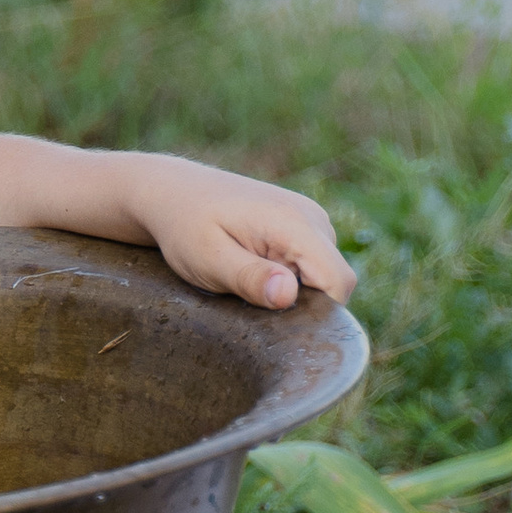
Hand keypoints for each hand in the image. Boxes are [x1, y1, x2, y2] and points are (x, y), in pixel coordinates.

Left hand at [131, 160, 351, 312]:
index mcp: (294, 223)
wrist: (173, 192)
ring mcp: (310, 219)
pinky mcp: (303, 226)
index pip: (338, 281)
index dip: (319, 314)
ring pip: (324, 276)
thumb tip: (288, 296)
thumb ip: (249, 278)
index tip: (278, 320)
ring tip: (248, 280)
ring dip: (294, 290)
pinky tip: (255, 269)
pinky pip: (312, 264)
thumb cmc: (185, 226)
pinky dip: (289, 277)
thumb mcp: (208, 259)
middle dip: (302, 303)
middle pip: (335, 282)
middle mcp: (312, 217)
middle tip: (251, 298)